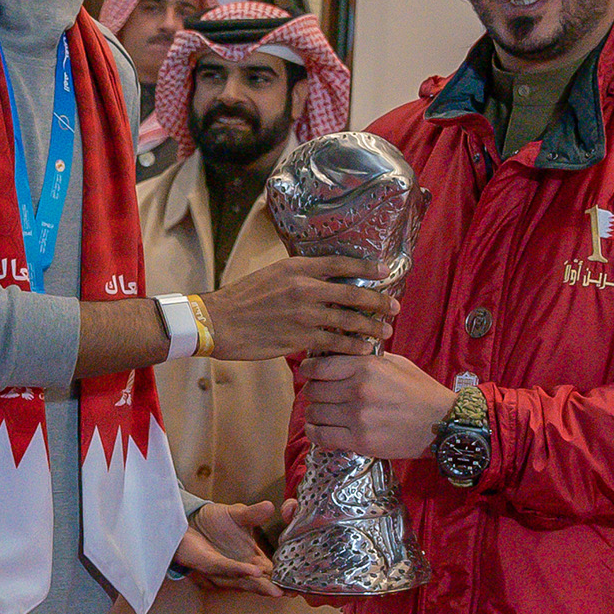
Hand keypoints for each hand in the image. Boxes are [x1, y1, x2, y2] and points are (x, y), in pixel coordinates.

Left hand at [174, 501, 283, 597]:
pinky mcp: (207, 564)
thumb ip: (254, 514)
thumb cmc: (214, 522)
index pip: (272, 573)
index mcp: (252, 560)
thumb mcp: (238, 514)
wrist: (187, 520)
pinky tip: (255, 571)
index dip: (285, 579)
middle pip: (260, 582)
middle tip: (292, 593)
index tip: (301, 584)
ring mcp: (223, 570)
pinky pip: (226, 568)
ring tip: (278, 589)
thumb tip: (271, 506)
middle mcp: (239, 569)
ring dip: (261, 585)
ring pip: (245, 581)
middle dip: (275, 588)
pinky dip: (241, 570)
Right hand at [204, 258, 397, 359]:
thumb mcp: (271, 275)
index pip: (341, 264)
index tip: (384, 270)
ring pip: (348, 320)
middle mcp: (305, 288)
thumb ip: (298, 276)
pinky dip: (353, 346)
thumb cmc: (241, 299)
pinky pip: (334, 342)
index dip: (366, 267)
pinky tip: (365, 349)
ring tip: (386, 330)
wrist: (218, 321)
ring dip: (371, 326)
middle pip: (353, 293)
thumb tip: (321, 279)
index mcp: (297, 267)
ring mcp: (304, 314)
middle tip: (394, 306)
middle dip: (378, 301)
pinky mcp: (299, 338)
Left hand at [300, 353, 455, 459]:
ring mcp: (358, 417)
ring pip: (314, 414)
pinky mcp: (360, 441)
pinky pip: (321, 436)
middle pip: (313, 391)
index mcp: (366, 368)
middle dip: (313, 393)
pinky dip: (314, 433)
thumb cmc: (420, 390)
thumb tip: (339, 356)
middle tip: (319, 397)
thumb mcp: (395, 364)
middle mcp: (358, 391)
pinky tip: (319, 429)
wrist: (442, 422)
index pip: (319, 368)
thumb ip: (365, 360)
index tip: (310, 374)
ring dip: (314, 414)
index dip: (308, 371)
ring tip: (322, 414)